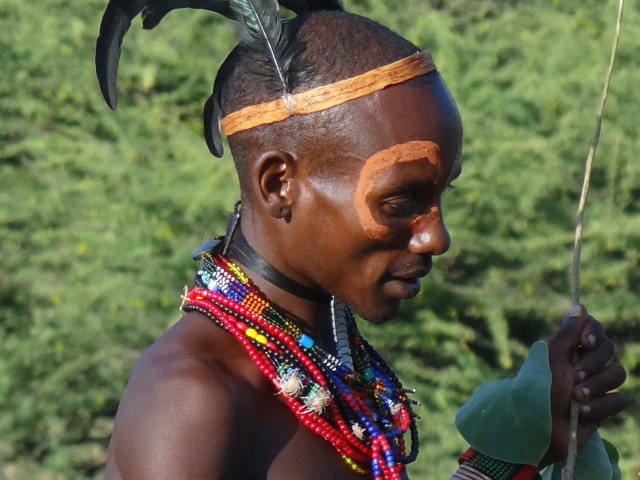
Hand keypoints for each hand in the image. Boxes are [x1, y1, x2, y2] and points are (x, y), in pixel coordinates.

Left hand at [539, 304, 625, 467]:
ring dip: (596, 386)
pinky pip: (618, 400)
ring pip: (617, 374)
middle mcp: (582, 363)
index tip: (586, 342)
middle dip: (593, 363)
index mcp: (567, 348)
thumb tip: (580, 305)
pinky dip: (601, 406)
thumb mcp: (552, 357)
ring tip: (576, 397)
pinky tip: (583, 412)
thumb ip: (568, 332)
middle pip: (608, 349)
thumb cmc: (541, 389)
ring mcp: (595, 385)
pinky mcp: (603, 407)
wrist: (540, 428)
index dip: (594, 332)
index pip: (593, 328)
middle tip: (574, 376)